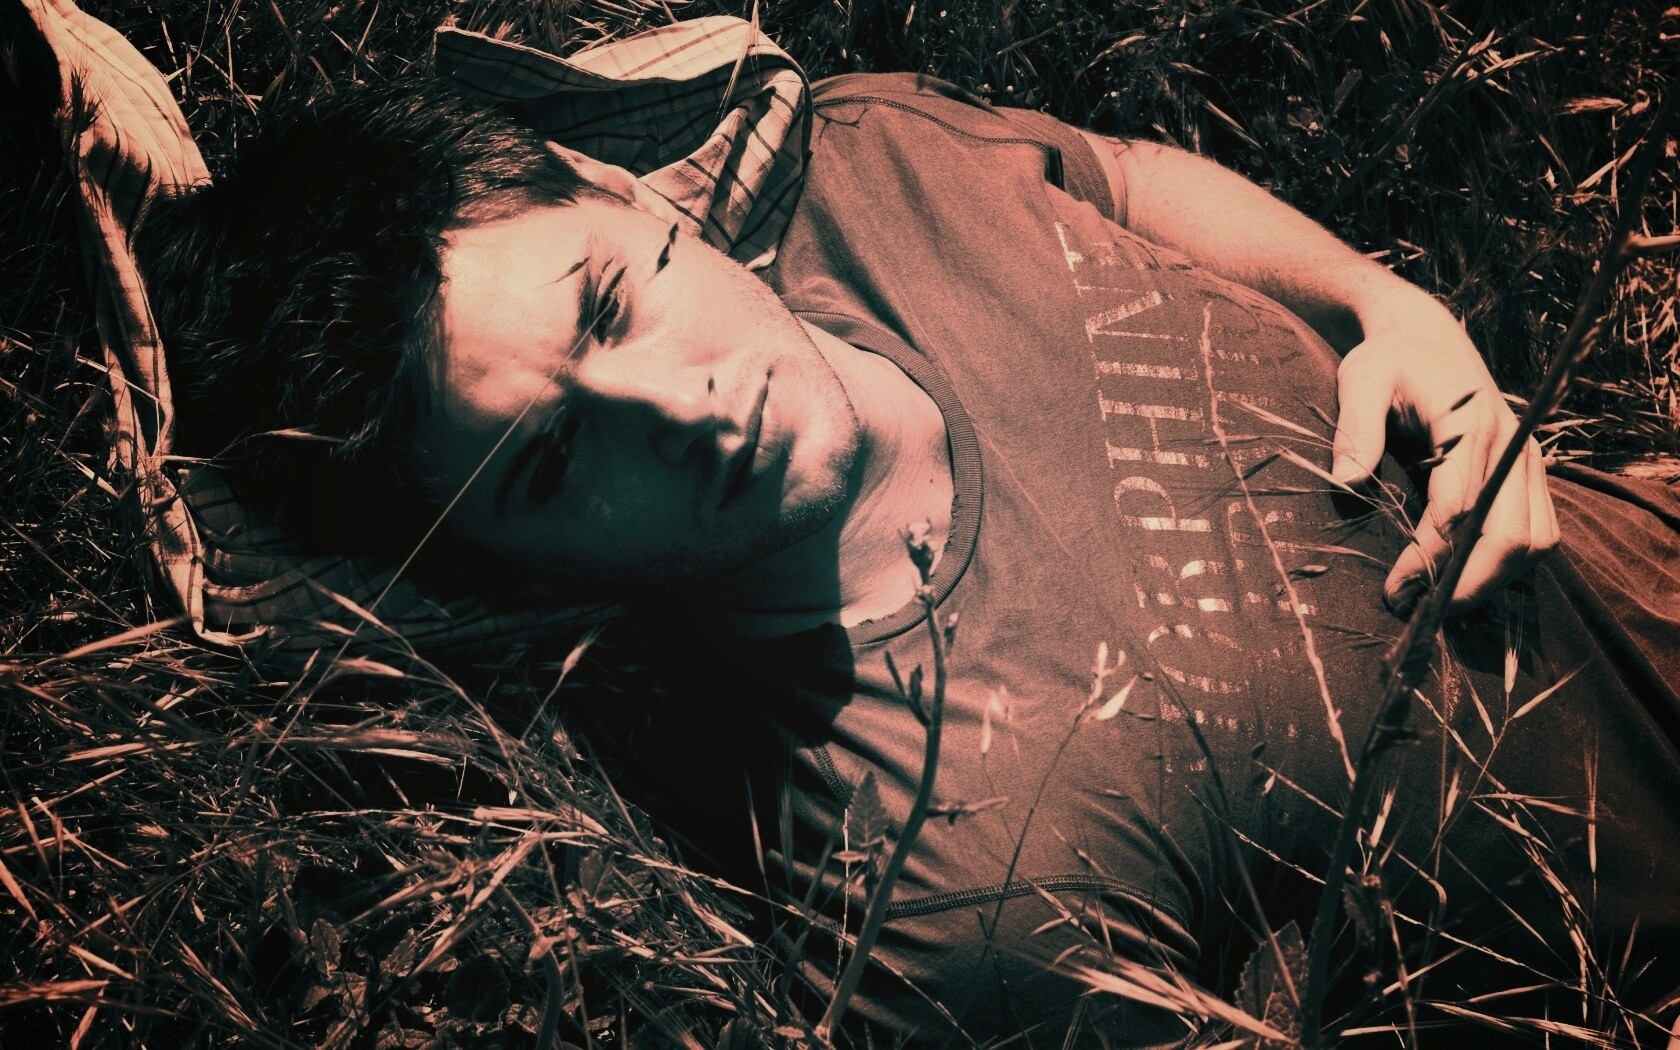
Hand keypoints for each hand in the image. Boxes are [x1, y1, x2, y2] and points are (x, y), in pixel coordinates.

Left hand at [1329, 314, 1559, 613]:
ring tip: (1440, 605)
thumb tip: (1345, 484)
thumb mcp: (1360, 379)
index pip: (1459, 507)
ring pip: (1536, 541)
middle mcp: (1511, 444)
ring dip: (1494, 582)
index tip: (1393, 590)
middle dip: (1468, 584)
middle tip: (1417, 612)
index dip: (1429, 556)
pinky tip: (1465, 582)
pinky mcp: (1530, 474)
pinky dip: (1510, 567)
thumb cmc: (1388, 361)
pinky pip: (1539, 532)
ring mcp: (1527, 460)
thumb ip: (1354, 429)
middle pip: (1511, 536)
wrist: (1428, 340)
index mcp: (1471, 422)